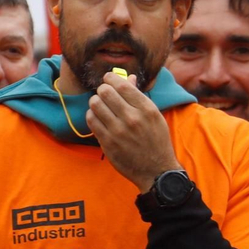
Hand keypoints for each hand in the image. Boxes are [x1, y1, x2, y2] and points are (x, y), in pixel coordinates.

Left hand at [87, 73, 181, 191]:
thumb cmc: (157, 141)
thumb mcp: (155, 116)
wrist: (156, 171)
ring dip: (95, 102)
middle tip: (104, 94)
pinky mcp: (108, 143)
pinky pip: (91, 120)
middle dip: (103, 90)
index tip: (108, 79)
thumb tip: (129, 78)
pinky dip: (92, 115)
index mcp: (146, 109)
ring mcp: (118, 131)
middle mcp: (132, 118)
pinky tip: (98, 118)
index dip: (110, 78)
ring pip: (95, 104)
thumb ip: (139, 97)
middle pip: (105, 92)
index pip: (122, 85)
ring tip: (100, 105)